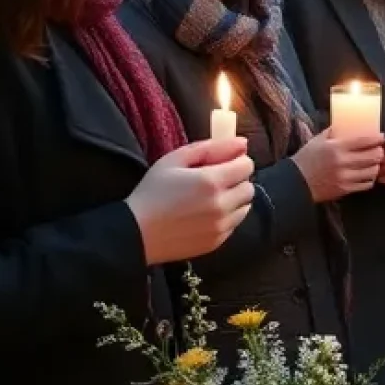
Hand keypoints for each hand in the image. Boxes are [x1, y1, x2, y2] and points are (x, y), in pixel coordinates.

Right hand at [125, 137, 255, 264]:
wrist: (135, 232)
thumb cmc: (152, 192)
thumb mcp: (174, 160)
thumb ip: (211, 148)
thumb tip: (242, 143)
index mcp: (212, 181)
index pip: (247, 165)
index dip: (237, 161)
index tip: (224, 163)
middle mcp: (222, 205)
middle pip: (249, 187)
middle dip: (236, 180)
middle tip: (215, 180)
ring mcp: (221, 226)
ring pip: (245, 206)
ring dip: (234, 199)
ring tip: (210, 198)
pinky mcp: (218, 241)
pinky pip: (234, 223)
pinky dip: (227, 216)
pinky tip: (205, 214)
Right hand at [292, 129, 384, 203]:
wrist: (296, 182)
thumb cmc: (307, 159)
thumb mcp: (318, 140)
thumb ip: (334, 131)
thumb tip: (348, 122)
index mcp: (336, 147)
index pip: (365, 140)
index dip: (377, 138)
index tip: (381, 137)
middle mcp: (343, 162)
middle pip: (373, 156)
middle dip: (380, 152)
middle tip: (379, 150)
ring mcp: (345, 177)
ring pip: (373, 171)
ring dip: (376, 166)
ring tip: (374, 162)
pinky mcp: (345, 189)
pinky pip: (366, 184)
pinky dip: (369, 178)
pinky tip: (366, 174)